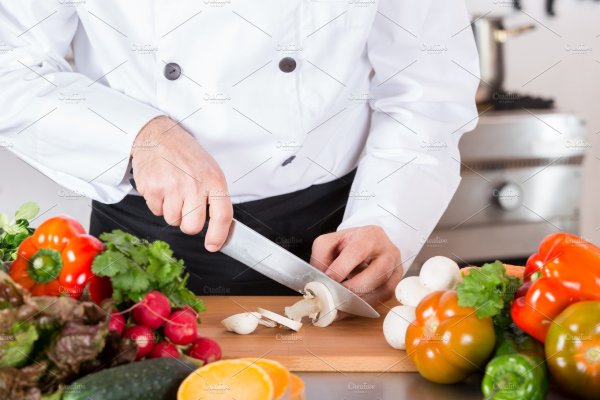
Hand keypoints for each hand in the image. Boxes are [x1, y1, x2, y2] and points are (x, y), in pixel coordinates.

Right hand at [131, 116, 232, 250]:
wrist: (158, 136)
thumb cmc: (186, 155)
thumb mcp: (209, 170)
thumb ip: (214, 195)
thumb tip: (217, 225)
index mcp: (214, 179)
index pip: (222, 215)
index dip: (219, 236)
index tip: (214, 245)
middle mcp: (194, 184)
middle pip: (193, 226)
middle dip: (189, 224)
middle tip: (187, 208)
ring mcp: (172, 187)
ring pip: (173, 221)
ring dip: (173, 211)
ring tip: (173, 191)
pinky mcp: (152, 189)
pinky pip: (156, 212)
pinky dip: (159, 204)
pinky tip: (162, 187)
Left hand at [310, 226, 402, 307]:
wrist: (370, 244)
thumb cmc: (349, 244)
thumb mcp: (331, 242)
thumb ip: (321, 256)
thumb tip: (320, 280)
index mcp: (370, 236)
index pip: (357, 252)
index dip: (342, 268)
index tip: (328, 280)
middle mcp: (388, 251)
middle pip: (377, 273)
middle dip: (353, 288)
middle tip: (335, 295)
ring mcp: (395, 268)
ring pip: (383, 289)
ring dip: (359, 300)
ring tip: (340, 304)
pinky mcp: (396, 283)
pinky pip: (383, 299)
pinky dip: (364, 306)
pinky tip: (349, 307)